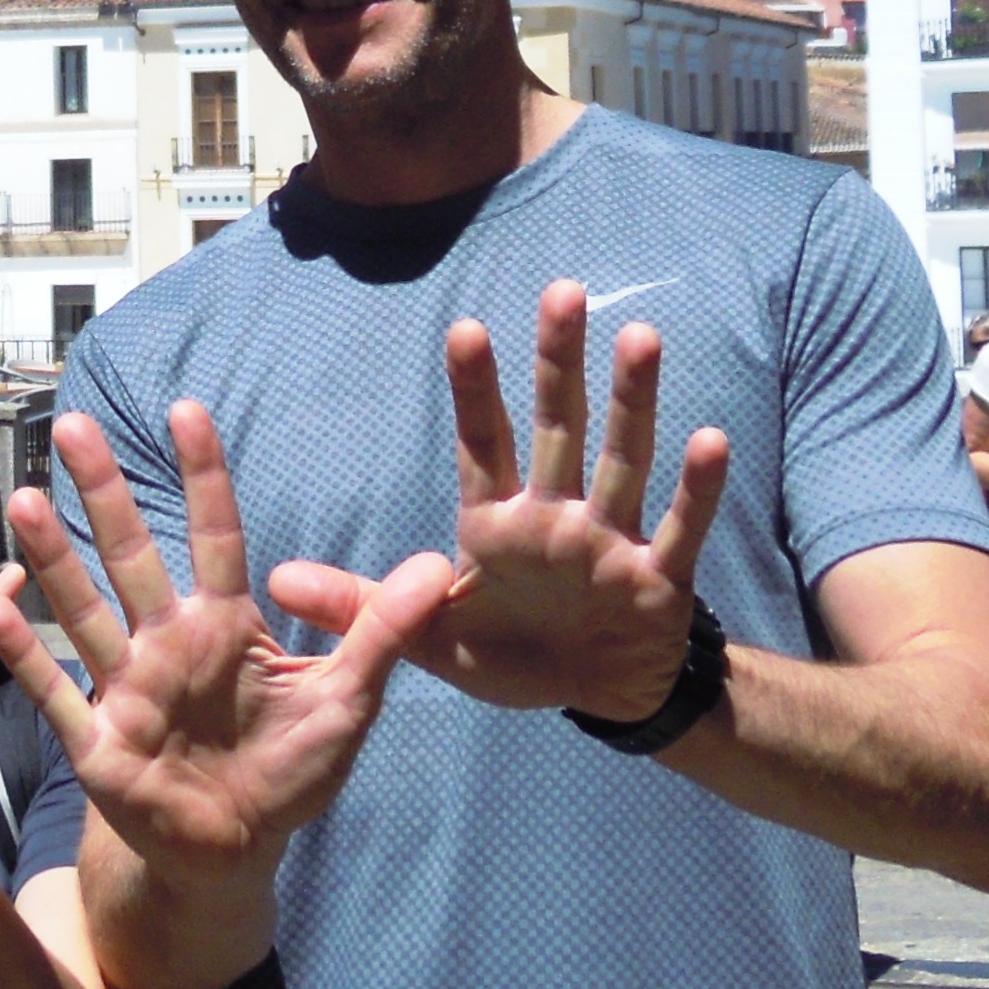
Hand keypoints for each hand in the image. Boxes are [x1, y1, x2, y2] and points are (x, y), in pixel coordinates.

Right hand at [0, 404, 451, 886]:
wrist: (240, 852)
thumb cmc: (290, 771)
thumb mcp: (347, 701)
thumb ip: (383, 633)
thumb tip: (440, 566)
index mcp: (225, 625)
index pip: (214, 534)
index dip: (202, 476)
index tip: (187, 411)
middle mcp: (167, 643)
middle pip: (133, 554)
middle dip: (104, 491)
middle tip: (72, 424)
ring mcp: (128, 689)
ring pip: (88, 610)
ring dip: (56, 559)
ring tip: (24, 498)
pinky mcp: (100, 743)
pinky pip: (57, 693)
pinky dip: (27, 654)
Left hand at [269, 282, 726, 721]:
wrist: (599, 697)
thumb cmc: (514, 656)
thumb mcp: (429, 639)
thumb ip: (364, 606)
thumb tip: (279, 578)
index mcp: (497, 523)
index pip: (483, 443)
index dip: (475, 389)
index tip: (465, 327)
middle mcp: (556, 514)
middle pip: (558, 425)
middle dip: (559, 363)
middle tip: (562, 292)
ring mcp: (610, 539)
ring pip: (621, 458)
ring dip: (632, 401)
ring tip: (640, 337)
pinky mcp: (656, 575)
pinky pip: (679, 526)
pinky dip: (695, 487)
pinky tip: (709, 437)